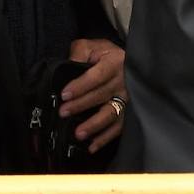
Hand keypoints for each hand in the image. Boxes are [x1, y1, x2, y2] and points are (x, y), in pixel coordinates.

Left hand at [60, 38, 126, 152]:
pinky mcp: (129, 111)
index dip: (81, 86)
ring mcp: (128, 98)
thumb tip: (68, 65)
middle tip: (64, 112)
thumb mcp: (92, 46)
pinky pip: (120, 127)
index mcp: (114, 63)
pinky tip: (92, 146)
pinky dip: (107, 138)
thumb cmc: (105, 54)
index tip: (64, 94)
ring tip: (79, 133)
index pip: (97, 76)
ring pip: (112, 113)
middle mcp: (124, 81)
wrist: (127, 61)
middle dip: (82, 105)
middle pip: (102, 95)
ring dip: (95, 124)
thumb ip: (79, 53)